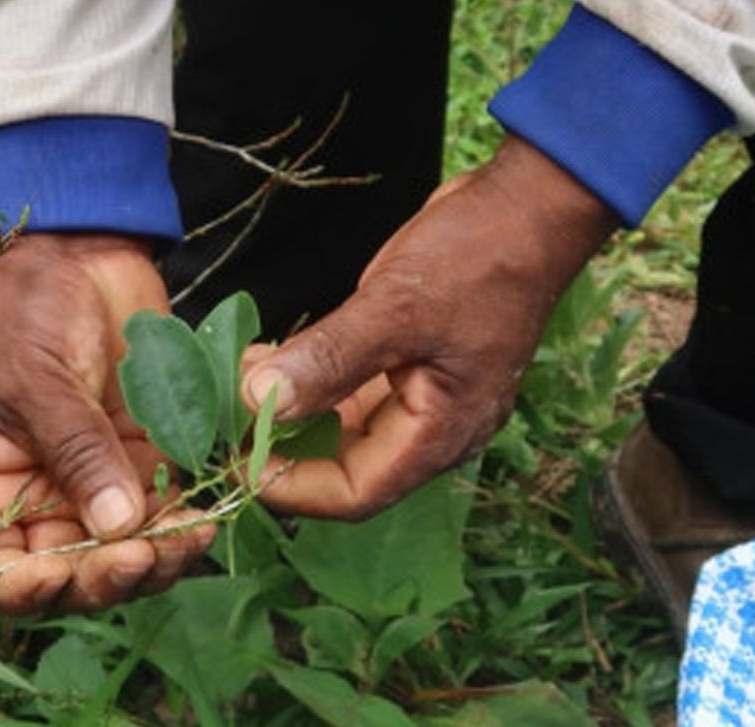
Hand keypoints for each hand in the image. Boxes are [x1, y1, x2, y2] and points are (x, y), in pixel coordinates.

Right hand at [0, 234, 213, 614]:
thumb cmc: (28, 309)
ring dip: (163, 558)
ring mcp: (98, 487)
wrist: (78, 254)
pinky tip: (218, 501)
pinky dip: (193, 519)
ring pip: (128, 558)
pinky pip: (170, 514)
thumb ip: (75, 451)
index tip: (64, 571)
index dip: (25, 589)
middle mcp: (42, 502)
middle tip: (148, 553)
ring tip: (196, 530)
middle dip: (111, 578)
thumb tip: (116, 526)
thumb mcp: (37, 378)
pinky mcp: (147, 465)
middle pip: (70, 580)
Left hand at [240, 135, 617, 518]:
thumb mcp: (395, 307)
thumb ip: (328, 359)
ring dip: (291, 410)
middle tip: (225, 421)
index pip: (357, 492)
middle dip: (284, 447)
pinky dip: (310, 380)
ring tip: (240, 378)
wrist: (529, 205)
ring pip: (344, 427)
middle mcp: (433, 427)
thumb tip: (258, 402)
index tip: (239, 460)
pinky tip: (270, 357)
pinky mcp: (412, 364)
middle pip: (346, 466)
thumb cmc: (477, 257)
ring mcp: (425, 396)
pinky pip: (352, 390)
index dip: (294, 487)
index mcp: (440, 433)